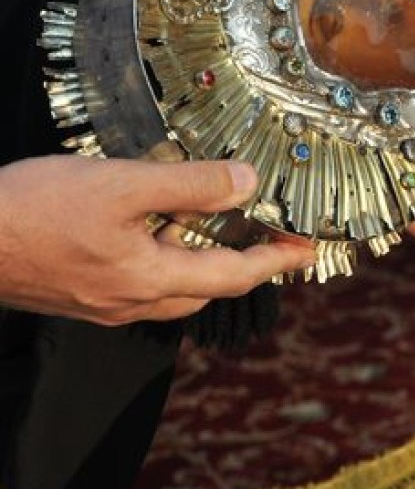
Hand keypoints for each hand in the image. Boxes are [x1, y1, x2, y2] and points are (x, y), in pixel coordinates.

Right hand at [0, 155, 315, 324]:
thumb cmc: (30, 212)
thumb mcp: (121, 185)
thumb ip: (190, 185)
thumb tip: (247, 183)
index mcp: (151, 280)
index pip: (235, 275)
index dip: (278, 261)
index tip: (309, 248)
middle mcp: (132, 304)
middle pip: (209, 288)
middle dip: (245, 262)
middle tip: (271, 233)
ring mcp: (103, 305)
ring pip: (174, 288)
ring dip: (202, 259)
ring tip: (216, 221)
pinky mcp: (79, 295)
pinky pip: (141, 283)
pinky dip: (164, 259)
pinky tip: (154, 228)